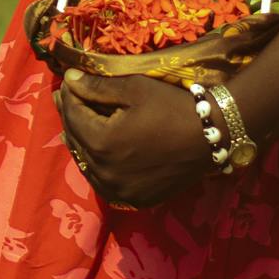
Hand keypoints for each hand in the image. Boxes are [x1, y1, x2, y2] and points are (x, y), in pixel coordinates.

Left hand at [56, 69, 211, 211]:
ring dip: (80, 141)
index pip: (73, 116)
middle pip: (76, 140)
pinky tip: (98, 150)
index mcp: (102, 143)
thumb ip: (97, 87)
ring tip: (77, 123)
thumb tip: (69, 80)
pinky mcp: (134, 199)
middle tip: (66, 99)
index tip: (69, 81)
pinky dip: (97, 164)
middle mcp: (105, 173)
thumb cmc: (172, 107)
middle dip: (71, 117)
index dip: (69, 96)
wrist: (211, 136)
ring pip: (86, 163)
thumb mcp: (133, 89)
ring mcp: (119, 190)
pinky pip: (104, 181)